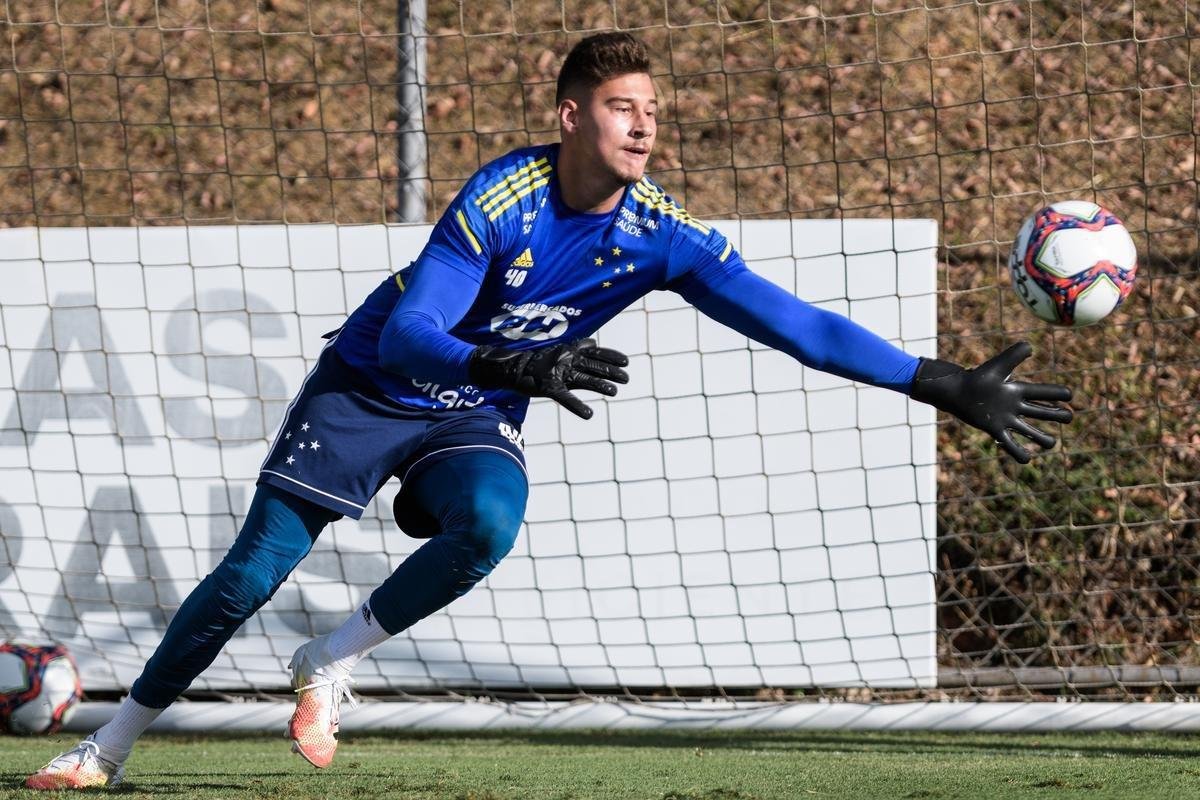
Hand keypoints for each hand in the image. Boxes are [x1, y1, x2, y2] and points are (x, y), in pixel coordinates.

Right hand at [467, 338, 629, 419]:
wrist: (515, 368)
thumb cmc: (539, 361)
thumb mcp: (560, 350)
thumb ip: (578, 348)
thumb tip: (594, 342)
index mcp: (570, 352)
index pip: (595, 352)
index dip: (611, 356)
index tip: (626, 362)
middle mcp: (566, 360)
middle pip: (593, 365)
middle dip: (611, 371)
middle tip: (626, 378)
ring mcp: (558, 374)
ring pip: (583, 379)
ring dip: (600, 385)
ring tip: (614, 392)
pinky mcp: (549, 387)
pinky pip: (565, 398)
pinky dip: (577, 407)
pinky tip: (589, 414)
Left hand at [909, 341, 1072, 462]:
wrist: (956, 392)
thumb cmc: (977, 377)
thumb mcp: (998, 366)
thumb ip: (1014, 355)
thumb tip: (1031, 346)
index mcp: (1019, 391)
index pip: (1044, 392)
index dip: (1058, 393)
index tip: (1069, 395)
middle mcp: (1016, 406)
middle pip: (1044, 413)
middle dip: (1058, 415)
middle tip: (1068, 417)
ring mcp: (1007, 419)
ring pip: (1031, 432)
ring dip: (1042, 439)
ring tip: (1050, 443)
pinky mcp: (996, 430)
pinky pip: (1011, 445)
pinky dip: (1019, 454)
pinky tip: (1027, 459)